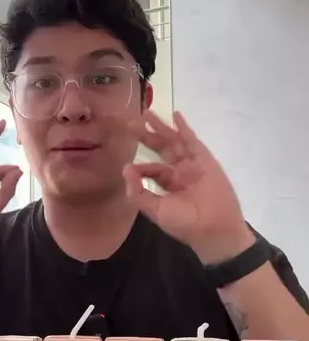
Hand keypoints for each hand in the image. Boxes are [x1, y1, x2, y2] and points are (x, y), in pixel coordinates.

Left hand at [123, 111, 254, 263]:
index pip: (151, 170)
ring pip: (174, 141)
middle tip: (132, 122)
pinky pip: (192, 141)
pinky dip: (184, 128)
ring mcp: (192, 164)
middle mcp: (179, 173)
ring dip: (160, 127)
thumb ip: (139, 192)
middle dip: (147, 136)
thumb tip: (126, 169)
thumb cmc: (184, 223)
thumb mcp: (156, 210)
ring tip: (147, 113)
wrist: (214, 228)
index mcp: (167, 186)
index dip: (140, 167)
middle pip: (161, 149)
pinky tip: (175, 115)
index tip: (129, 165)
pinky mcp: (204, 159)